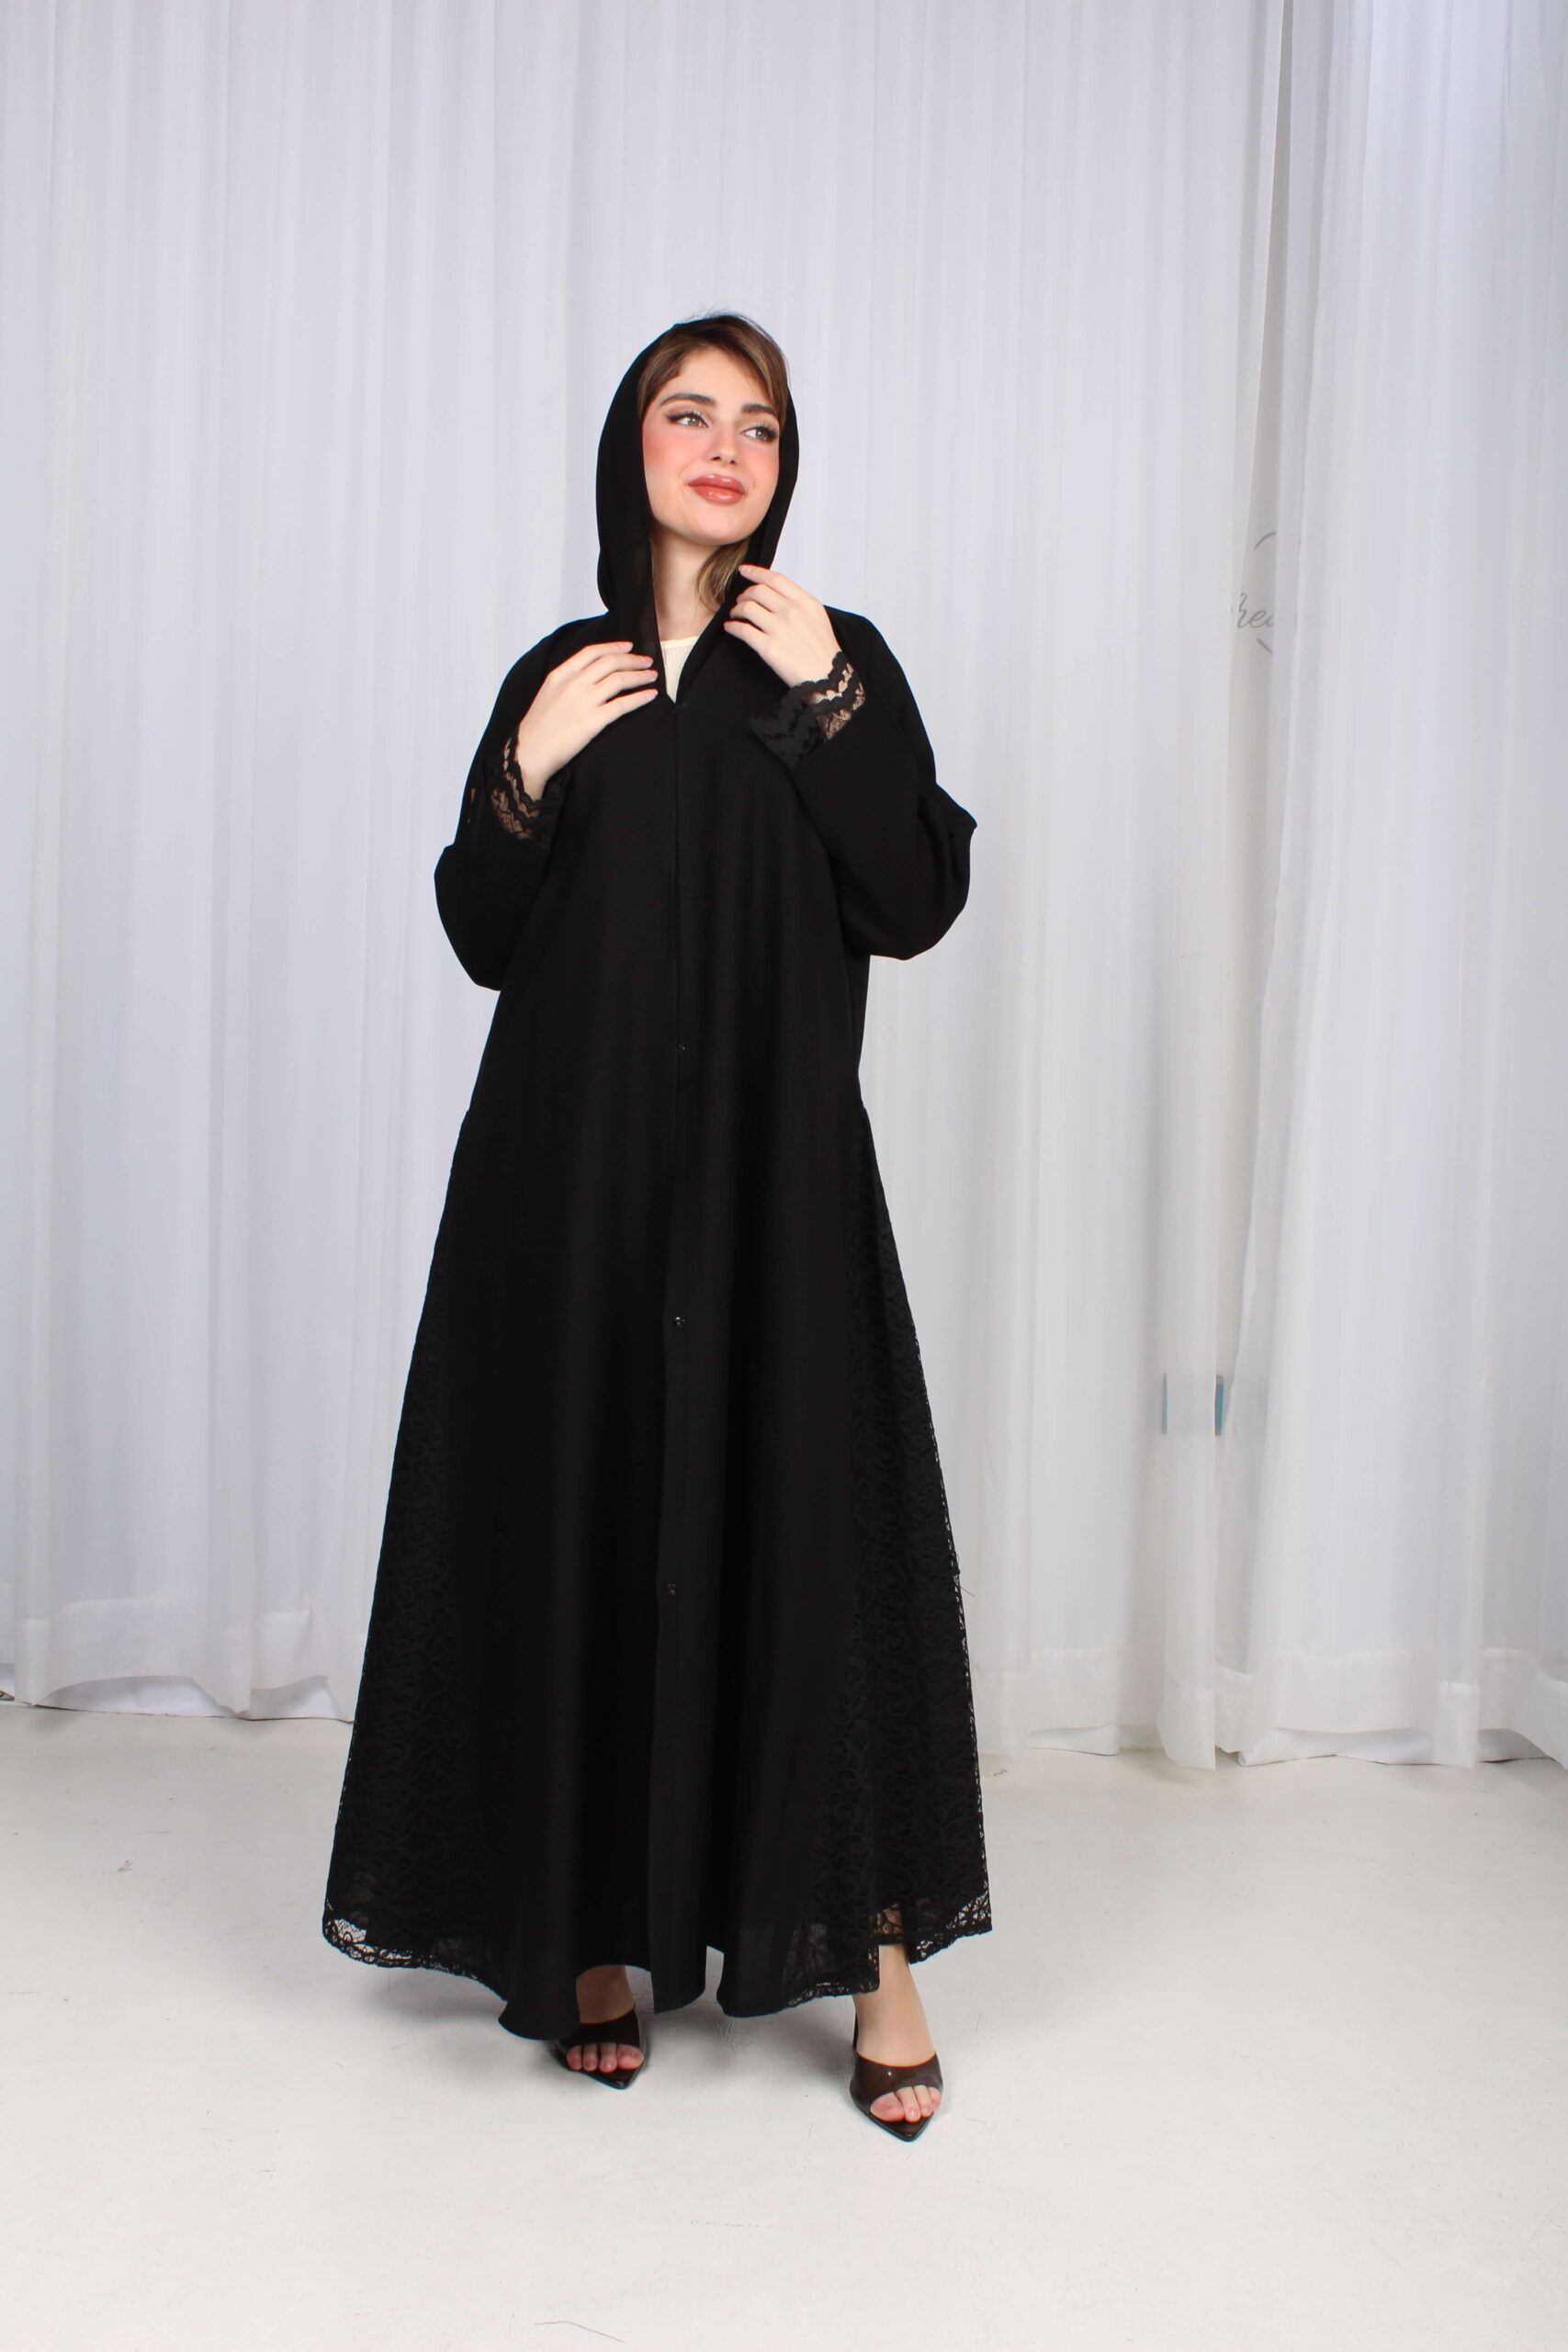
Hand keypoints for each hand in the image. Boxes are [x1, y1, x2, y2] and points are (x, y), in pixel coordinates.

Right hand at [512, 641, 657, 793]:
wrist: (531, 752)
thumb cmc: (538, 727)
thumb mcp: (548, 694)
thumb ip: (566, 681)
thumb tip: (588, 675)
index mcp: (560, 675)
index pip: (592, 652)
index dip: (614, 647)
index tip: (629, 646)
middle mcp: (573, 684)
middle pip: (610, 662)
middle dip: (632, 659)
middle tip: (647, 661)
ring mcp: (584, 702)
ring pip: (619, 680)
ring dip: (639, 675)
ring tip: (652, 675)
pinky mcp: (593, 721)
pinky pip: (622, 705)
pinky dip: (639, 697)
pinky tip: (650, 695)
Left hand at [723, 564, 841, 690]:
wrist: (827, 678)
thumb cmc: (823, 651)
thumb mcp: (818, 617)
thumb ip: (798, 603)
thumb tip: (775, 594)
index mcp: (806, 602)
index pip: (775, 579)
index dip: (756, 572)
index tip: (743, 570)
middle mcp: (792, 612)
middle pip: (758, 591)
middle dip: (744, 594)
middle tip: (740, 601)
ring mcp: (780, 629)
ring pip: (747, 608)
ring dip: (736, 609)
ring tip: (735, 615)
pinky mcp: (769, 647)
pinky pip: (742, 630)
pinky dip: (732, 627)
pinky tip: (730, 628)